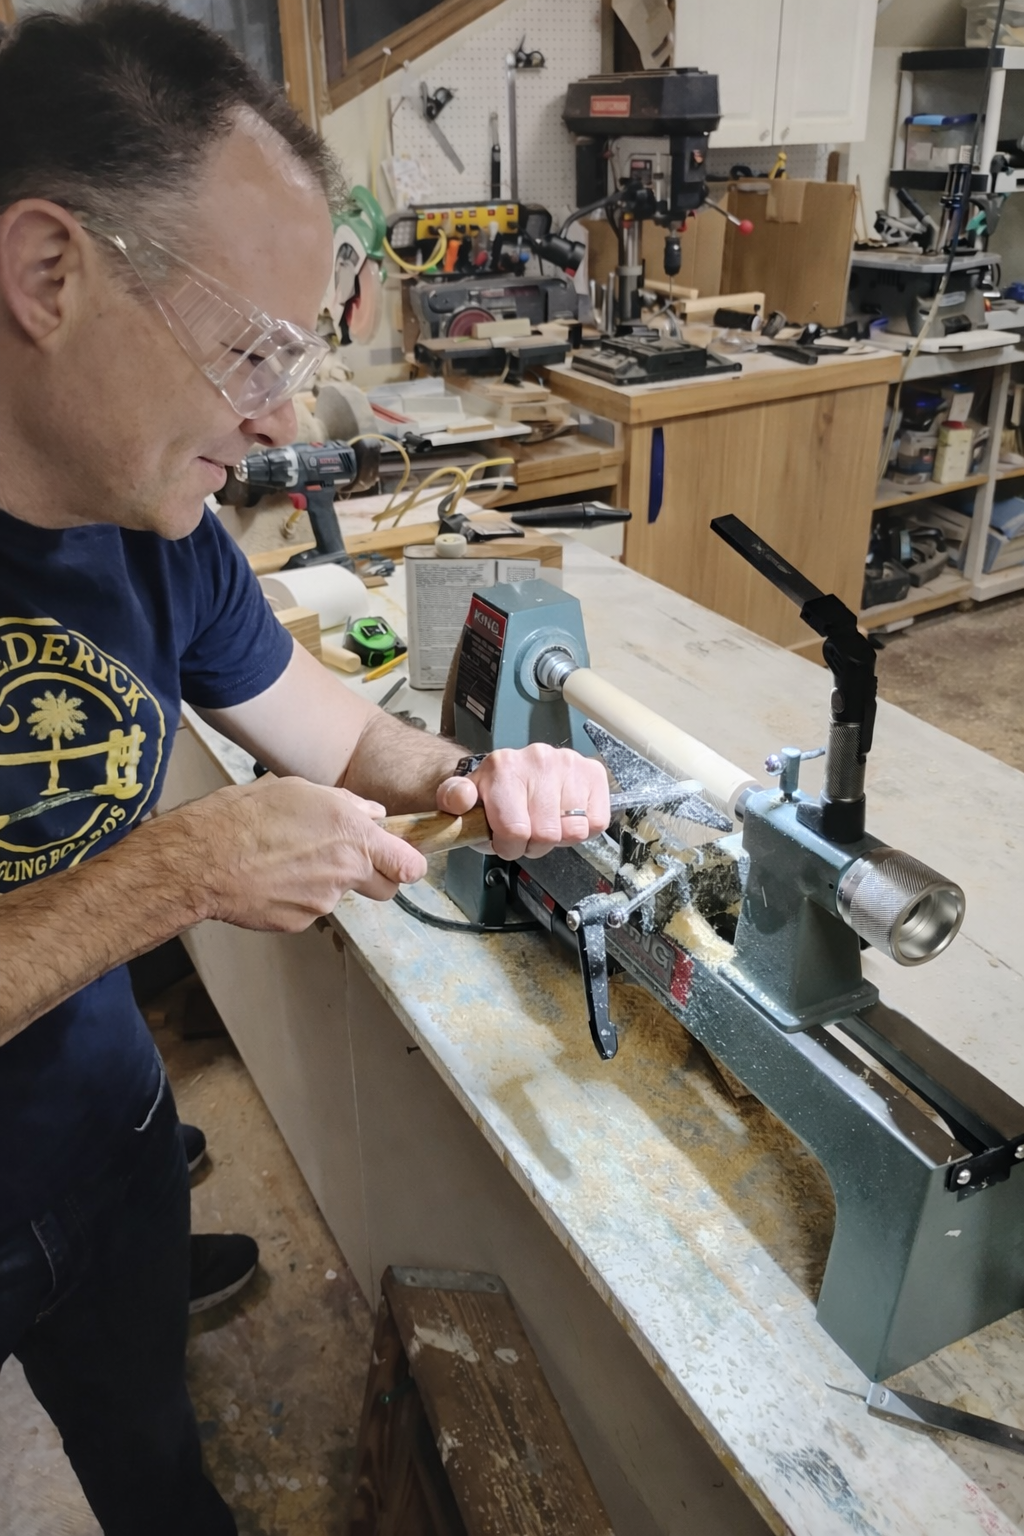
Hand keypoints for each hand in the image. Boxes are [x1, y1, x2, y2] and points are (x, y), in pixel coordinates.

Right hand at [183, 776, 427, 931]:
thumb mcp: (301, 791)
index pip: (409, 866)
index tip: (402, 861)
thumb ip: (347, 805)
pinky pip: (308, 910)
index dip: (409, 865)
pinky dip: (296, 897)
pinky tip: (271, 878)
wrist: (203, 857)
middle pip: (385, 889)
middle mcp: (344, 871)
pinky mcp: (298, 922)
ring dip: (324, 882)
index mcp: (352, 835)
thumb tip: (373, 815)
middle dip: (374, 877)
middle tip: (345, 859)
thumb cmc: (247, 815)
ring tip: (287, 860)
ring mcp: (323, 902)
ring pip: (339, 896)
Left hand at [435, 745, 609, 860]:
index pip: (516, 831)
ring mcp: (568, 763)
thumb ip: (453, 801)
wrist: (508, 773)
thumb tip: (460, 799)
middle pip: (548, 834)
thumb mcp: (461, 800)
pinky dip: (582, 828)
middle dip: (535, 844)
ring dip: (559, 837)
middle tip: (526, 833)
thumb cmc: (489, 796)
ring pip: (575, 830)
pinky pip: (596, 821)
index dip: (510, 847)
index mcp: (503, 767)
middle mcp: (538, 759)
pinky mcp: (592, 772)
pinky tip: (564, 816)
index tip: (505, 842)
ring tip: (544, 823)